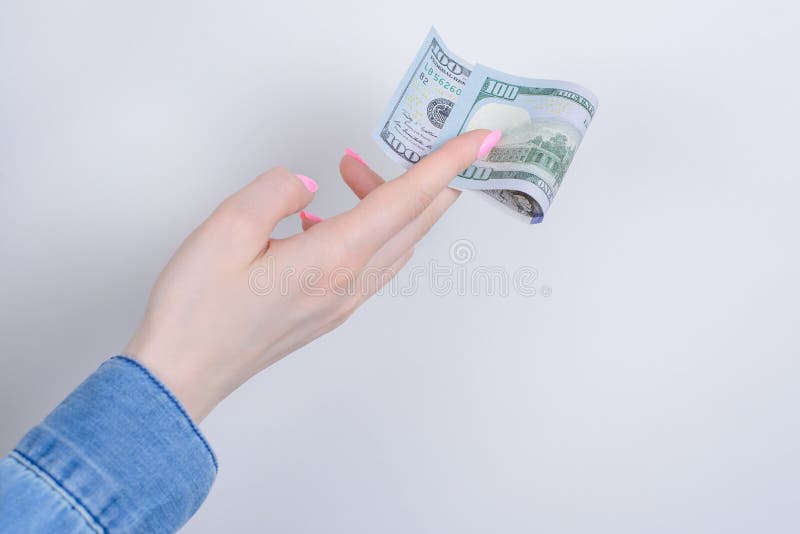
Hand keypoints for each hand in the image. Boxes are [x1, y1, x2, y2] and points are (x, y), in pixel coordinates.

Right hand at [124, 129, 500, 421]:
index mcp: (333, 258)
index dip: (446, 164)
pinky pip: (371, 262)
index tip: (480, 139)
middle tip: (420, 143)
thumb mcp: (227, 227)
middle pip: (413, 222)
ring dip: (391, 202)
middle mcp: (349, 284)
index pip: (406, 199)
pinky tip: (327, 218)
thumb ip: (277, 190)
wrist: (181, 375)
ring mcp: (343, 303)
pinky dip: (369, 229)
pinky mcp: (329, 312)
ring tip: (353, 173)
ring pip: (394, 243)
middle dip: (425, 177)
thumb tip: (311, 187)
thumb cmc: (198, 311)